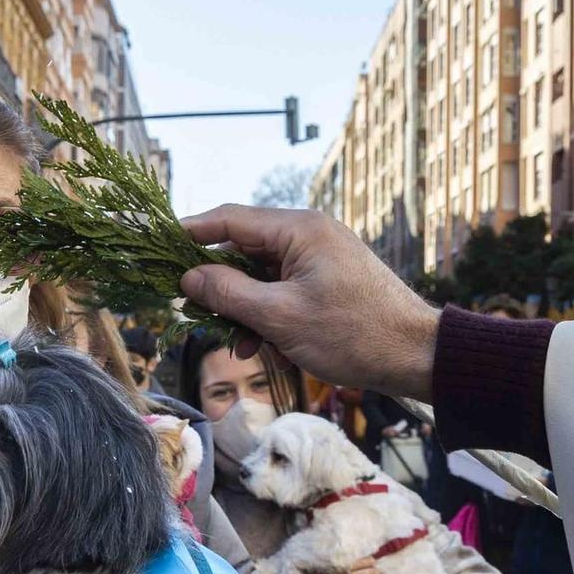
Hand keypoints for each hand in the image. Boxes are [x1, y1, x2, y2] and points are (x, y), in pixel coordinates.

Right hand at [181, 206, 440, 399]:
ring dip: (244, 309)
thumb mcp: (280, 317)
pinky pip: (284, 290)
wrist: (416, 355)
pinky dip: (269, 316)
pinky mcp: (329, 281)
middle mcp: (309, 234)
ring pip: (262, 276)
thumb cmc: (353, 333)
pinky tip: (265, 348)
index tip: (157, 246)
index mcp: (299, 229)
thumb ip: (229, 294)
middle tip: (191, 311)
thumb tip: (188, 277)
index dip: (190, 232)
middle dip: (218, 284)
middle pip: (243, 249)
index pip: (229, 219)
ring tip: (239, 344)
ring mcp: (321, 257)